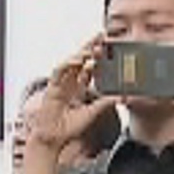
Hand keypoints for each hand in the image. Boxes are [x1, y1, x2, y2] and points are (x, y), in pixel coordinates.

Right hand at [25, 36, 119, 153]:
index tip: (110, 47)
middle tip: (102, 35)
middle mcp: (70, 82)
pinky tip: (78, 60)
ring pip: (71, 62)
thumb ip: (105, 103)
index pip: (90, 66)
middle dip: (90, 46)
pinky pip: (59, 70)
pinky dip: (68, 64)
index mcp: (79, 86)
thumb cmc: (69, 127)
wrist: (54, 138)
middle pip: (81, 59)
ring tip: (93, 48)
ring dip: (81, 53)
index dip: (99, 56)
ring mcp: (60, 83)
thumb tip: (122, 96)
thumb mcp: (93, 113)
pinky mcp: (52, 87)